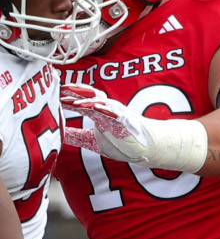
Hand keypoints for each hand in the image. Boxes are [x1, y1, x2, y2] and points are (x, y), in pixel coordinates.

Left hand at [60, 83, 206, 171]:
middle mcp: (107, 110)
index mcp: (98, 114)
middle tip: (61, 89)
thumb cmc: (122, 144)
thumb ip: (75, 136)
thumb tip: (57, 134)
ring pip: (101, 103)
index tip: (54, 96)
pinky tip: (97, 108)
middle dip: (76, 92)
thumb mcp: (92, 141)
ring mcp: (118, 114)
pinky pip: (116, 113)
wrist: (147, 150)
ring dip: (88, 102)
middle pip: (89, 97)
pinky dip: (106, 110)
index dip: (68, 98)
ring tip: (74, 102)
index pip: (81, 102)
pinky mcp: (128, 121)